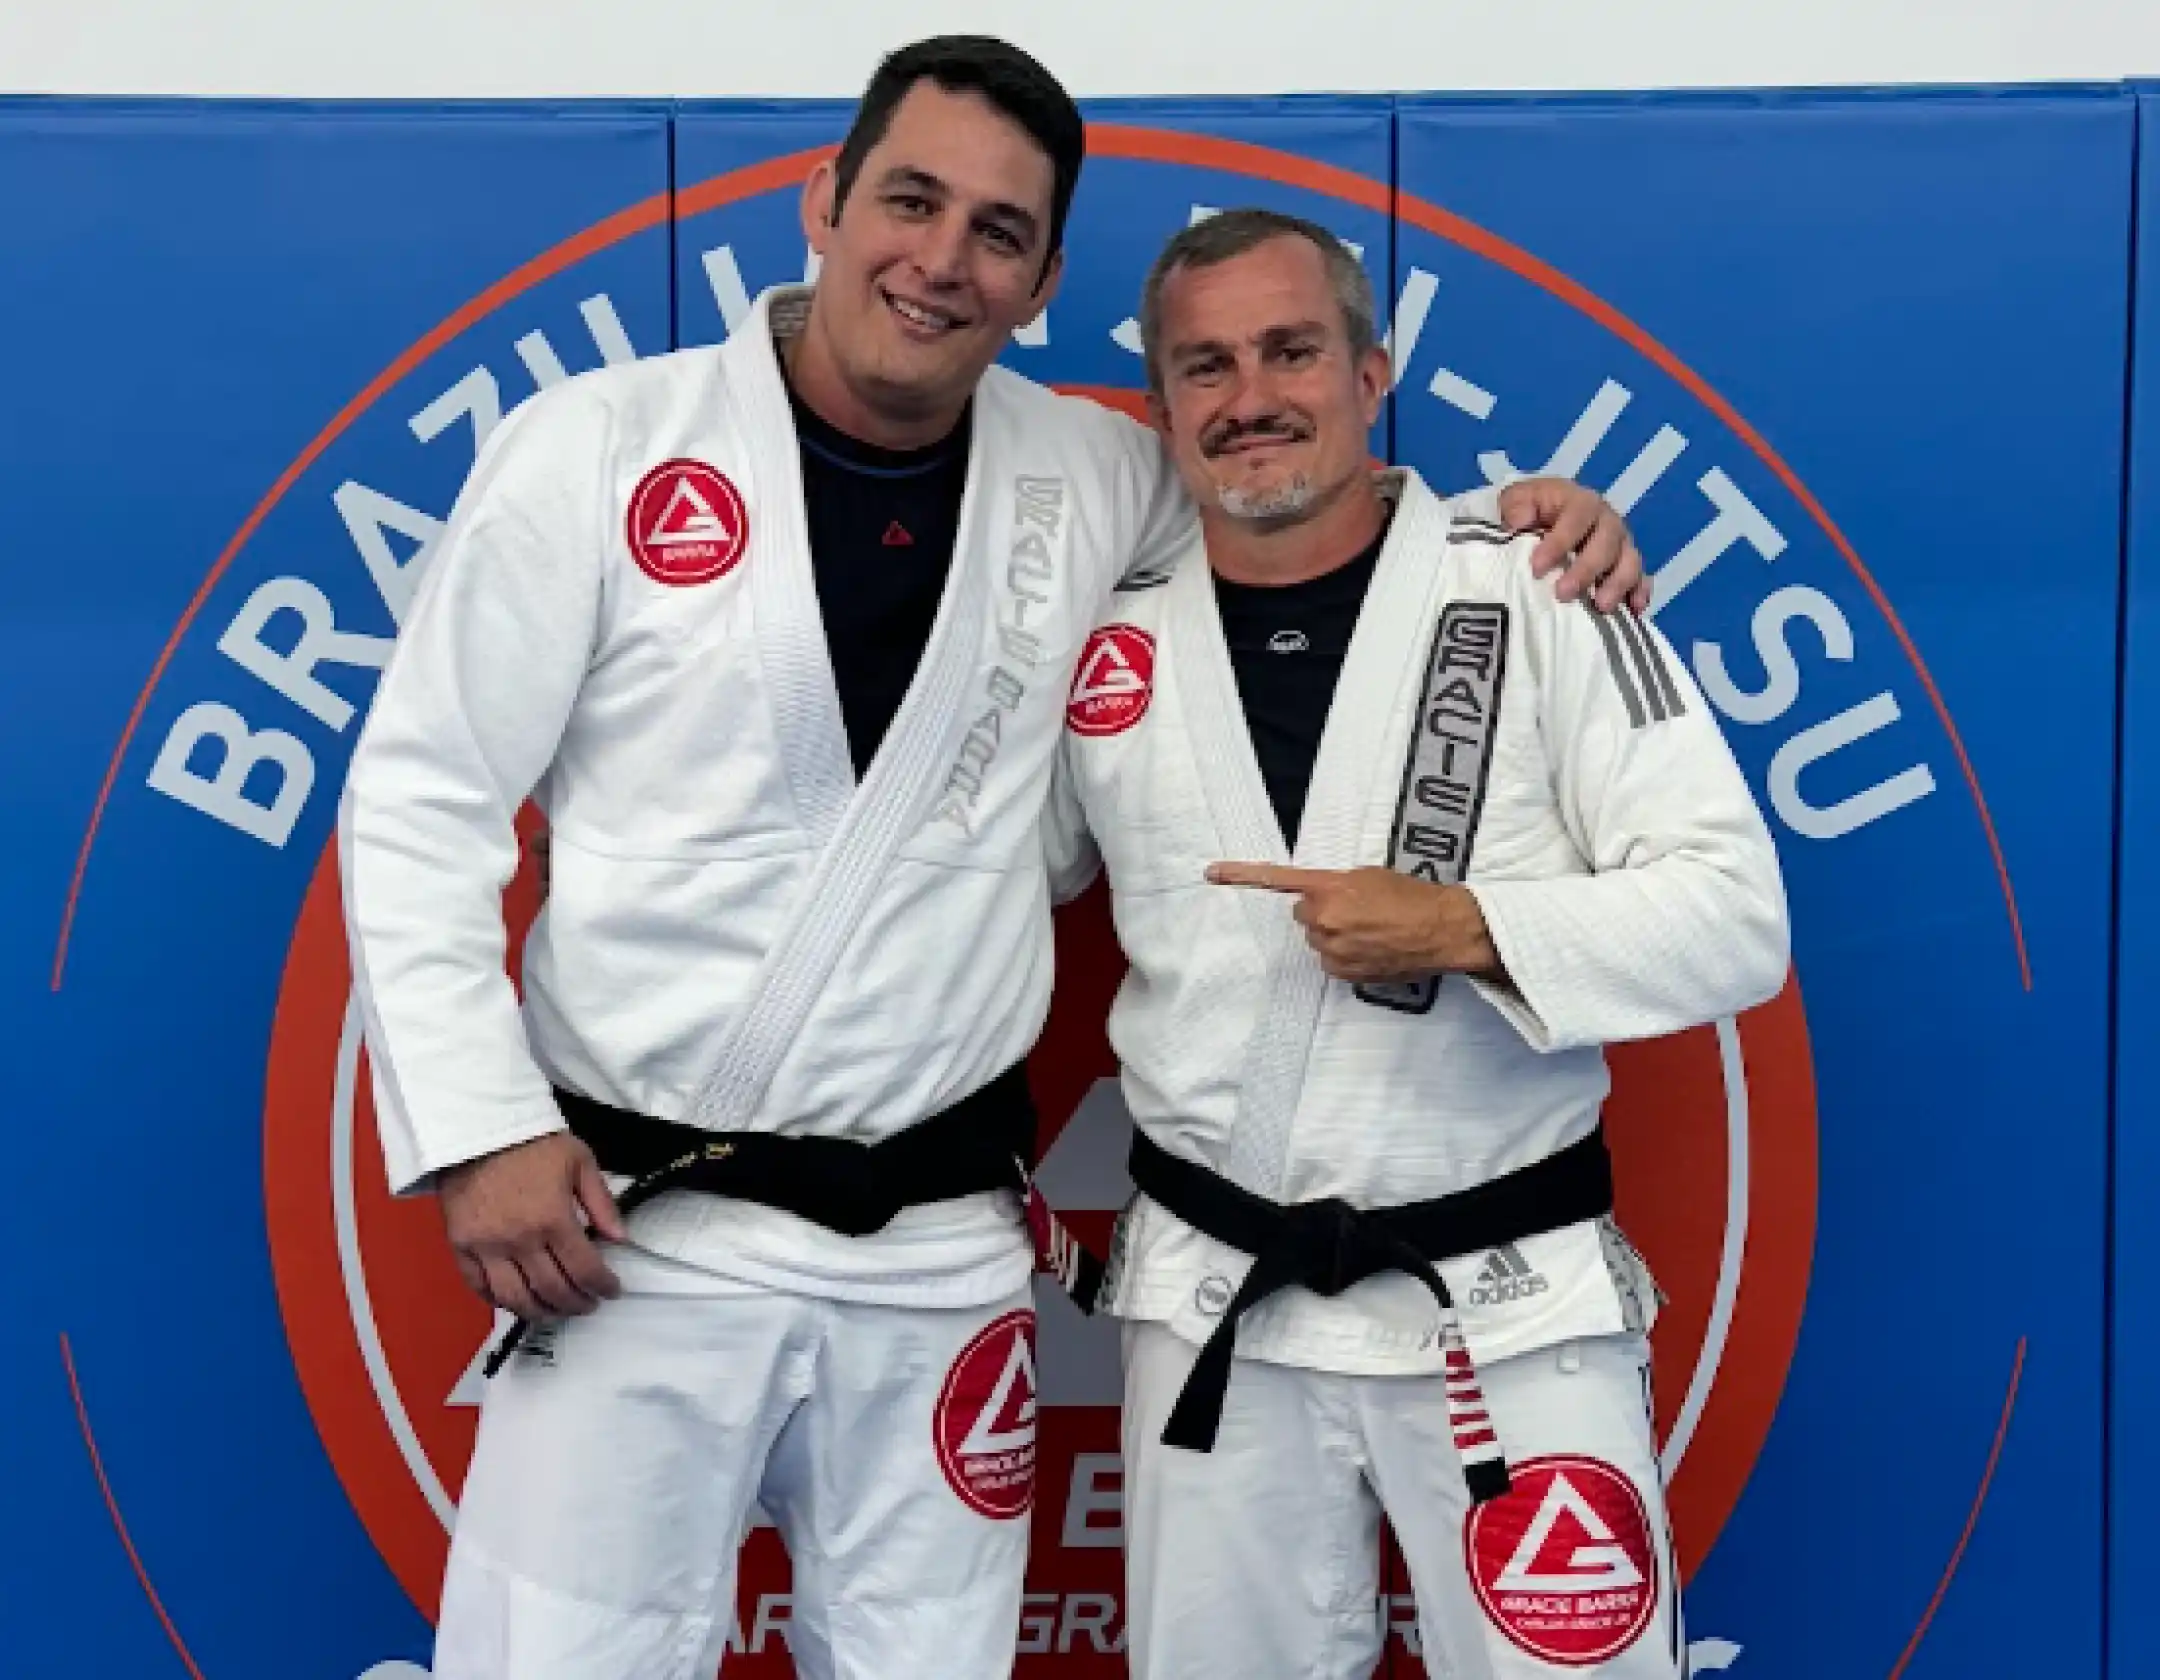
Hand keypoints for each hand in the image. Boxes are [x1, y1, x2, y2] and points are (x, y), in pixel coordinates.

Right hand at [438, 1132, 626, 1319]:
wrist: (477, 1128)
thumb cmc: (532, 1142)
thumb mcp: (580, 1161)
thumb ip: (602, 1203)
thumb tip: (621, 1238)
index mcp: (553, 1219)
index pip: (584, 1270)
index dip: (603, 1287)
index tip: (611, 1290)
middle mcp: (520, 1241)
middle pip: (553, 1290)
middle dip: (577, 1304)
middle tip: (587, 1304)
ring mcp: (487, 1247)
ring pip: (516, 1299)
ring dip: (541, 1312)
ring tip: (556, 1310)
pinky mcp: (460, 1247)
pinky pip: (479, 1288)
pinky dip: (500, 1302)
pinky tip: (517, 1300)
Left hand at [1205, 862, 1500, 982]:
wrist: (1442, 928)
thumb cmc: (1411, 896)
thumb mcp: (1369, 875)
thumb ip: (1337, 884)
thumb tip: (1323, 898)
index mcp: (1328, 888)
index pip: (1277, 879)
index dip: (1240, 876)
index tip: (1210, 873)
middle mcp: (1322, 919)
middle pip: (1304, 914)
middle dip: (1323, 911)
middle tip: (1357, 910)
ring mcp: (1330, 949)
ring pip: (1317, 939)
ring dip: (1335, 934)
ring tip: (1371, 930)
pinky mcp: (1341, 973)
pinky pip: (1330, 961)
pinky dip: (1345, 955)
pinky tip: (1372, 948)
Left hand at [1498, 478, 1649, 614]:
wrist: (1545, 515)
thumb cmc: (1530, 509)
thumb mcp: (1516, 499)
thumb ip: (1516, 505)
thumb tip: (1519, 521)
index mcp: (1580, 502)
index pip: (1576, 518)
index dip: (1559, 543)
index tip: (1536, 568)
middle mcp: (1606, 521)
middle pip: (1606, 542)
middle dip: (1586, 569)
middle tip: (1563, 594)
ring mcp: (1620, 544)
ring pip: (1629, 561)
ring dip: (1617, 584)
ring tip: (1601, 607)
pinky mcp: (1626, 565)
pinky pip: (1641, 578)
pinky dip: (1639, 593)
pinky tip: (1633, 610)